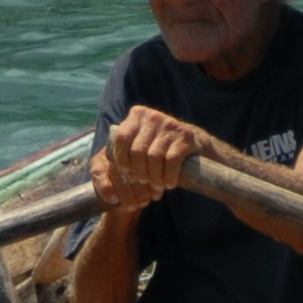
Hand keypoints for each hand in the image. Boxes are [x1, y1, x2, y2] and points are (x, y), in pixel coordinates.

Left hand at [90, 107, 211, 212]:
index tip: (126, 173)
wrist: (196, 147)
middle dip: (139, 173)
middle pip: (137, 151)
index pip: (121, 137)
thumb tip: (107, 178)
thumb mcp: (140, 144)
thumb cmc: (161, 150)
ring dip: (154, 178)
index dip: (121, 159)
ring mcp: (170, 124)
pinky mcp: (185, 136)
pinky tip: (170, 183)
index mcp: (137, 115)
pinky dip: (168, 176)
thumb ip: (121, 153)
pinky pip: (171, 160)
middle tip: (144, 183)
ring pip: (154, 157)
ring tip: (157, 186)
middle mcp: (153, 117)